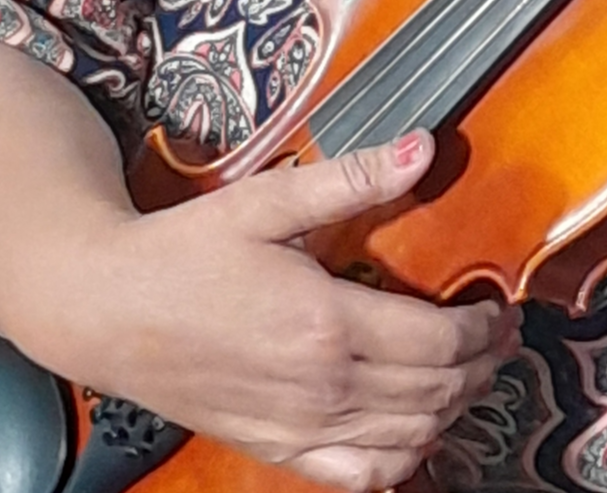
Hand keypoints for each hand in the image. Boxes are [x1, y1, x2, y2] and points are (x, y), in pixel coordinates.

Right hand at [29, 132, 520, 491]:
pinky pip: (356, 475)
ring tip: (473, 374)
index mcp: (327, 324)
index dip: (484, 328)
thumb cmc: (183, 251)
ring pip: (407, 438)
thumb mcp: (268, 201)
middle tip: (502, 336)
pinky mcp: (273, 448)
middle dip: (483, 366)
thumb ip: (352, 179)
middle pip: (434, 393)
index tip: (502, 307)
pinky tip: (415, 434)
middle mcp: (320, 388)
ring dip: (453, 409)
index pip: (439, 343)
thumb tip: (423, 146)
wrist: (103, 309)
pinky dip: (400, 460)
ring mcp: (297, 428)